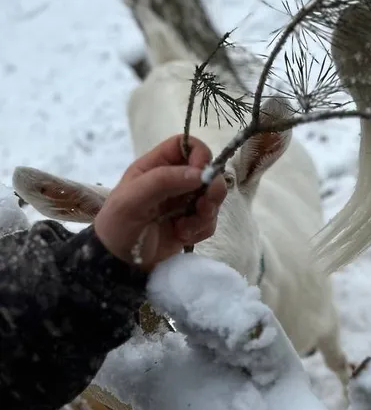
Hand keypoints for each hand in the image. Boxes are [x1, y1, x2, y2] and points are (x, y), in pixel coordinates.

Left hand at [93, 135, 227, 270]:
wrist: (118, 263)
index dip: (200, 155)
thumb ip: (163, 181)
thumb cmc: (118, 226)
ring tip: (186, 227)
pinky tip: (183, 236)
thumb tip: (201, 173)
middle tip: (204, 206)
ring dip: (206, 212)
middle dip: (212, 188)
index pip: (187, 145)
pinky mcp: (192, 222)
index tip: (202, 175)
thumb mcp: (132, 200)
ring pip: (213, 197)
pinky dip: (202, 228)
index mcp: (156, 166)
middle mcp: (174, 180)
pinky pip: (211, 220)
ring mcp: (185, 202)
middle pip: (209, 171)